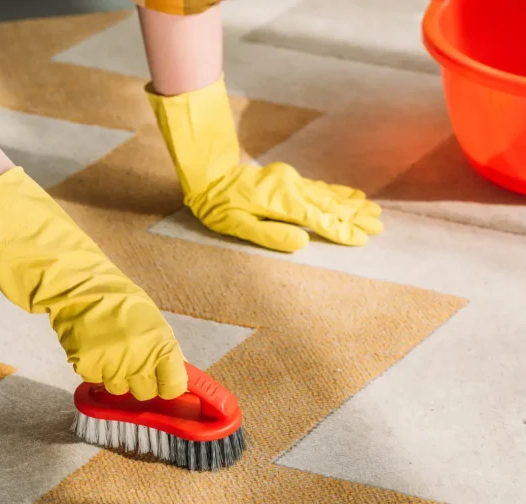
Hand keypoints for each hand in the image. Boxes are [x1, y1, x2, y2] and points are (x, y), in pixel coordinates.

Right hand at [0, 167, 187, 399]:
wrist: (81, 289)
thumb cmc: (122, 303)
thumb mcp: (154, 323)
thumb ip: (168, 352)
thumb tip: (181, 377)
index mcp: (162, 347)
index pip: (173, 387)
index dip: (168, 386)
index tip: (164, 382)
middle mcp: (140, 360)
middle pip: (146, 393)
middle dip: (141, 382)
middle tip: (133, 360)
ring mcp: (113, 366)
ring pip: (119, 389)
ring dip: (116, 375)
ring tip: (111, 349)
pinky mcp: (87, 368)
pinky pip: (96, 379)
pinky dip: (95, 368)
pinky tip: (95, 347)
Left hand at [187, 161, 382, 251]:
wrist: (209, 175)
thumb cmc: (219, 206)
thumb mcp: (237, 226)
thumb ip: (270, 235)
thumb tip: (303, 243)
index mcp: (282, 202)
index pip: (319, 219)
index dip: (341, 230)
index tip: (363, 239)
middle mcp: (292, 188)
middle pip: (330, 205)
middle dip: (355, 217)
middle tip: (379, 226)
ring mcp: (292, 181)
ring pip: (328, 195)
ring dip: (351, 204)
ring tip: (373, 210)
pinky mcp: (289, 179)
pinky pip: (319, 186)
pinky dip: (337, 191)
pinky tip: (351, 194)